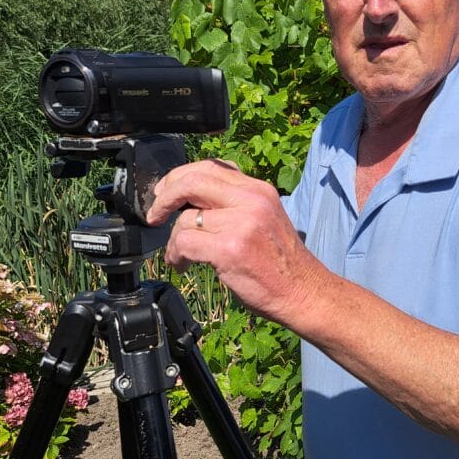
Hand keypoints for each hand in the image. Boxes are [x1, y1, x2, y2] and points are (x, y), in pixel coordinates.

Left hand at [146, 159, 325, 327]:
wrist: (303, 292)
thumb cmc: (281, 262)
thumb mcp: (265, 218)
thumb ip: (236, 203)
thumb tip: (193, 199)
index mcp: (259, 189)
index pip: (211, 166)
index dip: (181, 176)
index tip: (166, 191)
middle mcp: (251, 200)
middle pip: (193, 180)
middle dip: (165, 196)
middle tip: (155, 213)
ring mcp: (240, 224)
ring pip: (185, 218)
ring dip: (172, 239)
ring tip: (178, 254)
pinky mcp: (229, 249)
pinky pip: (184, 242)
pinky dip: (175, 254)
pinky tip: (182, 265)